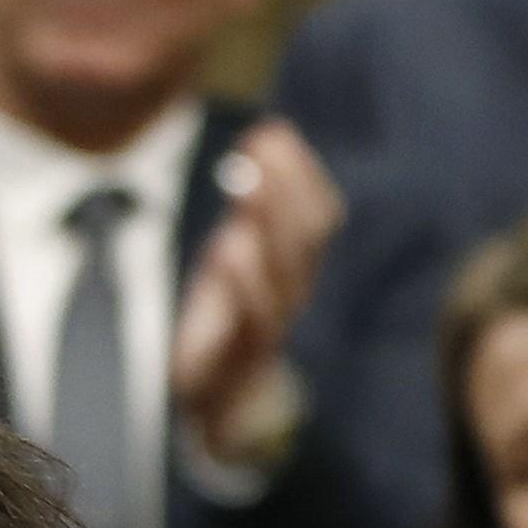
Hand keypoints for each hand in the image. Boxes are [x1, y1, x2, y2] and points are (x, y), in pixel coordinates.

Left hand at [177, 122, 340, 450]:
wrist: (210, 397)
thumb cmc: (224, 317)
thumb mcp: (235, 250)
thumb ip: (250, 204)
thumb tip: (266, 134)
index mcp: (296, 264)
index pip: (317, 211)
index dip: (298, 171)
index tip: (271, 131)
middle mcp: (294, 291)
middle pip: (309, 235)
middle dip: (287, 184)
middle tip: (261, 144)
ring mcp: (273, 324)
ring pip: (287, 270)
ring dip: (269, 221)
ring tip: (249, 181)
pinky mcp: (245, 356)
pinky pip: (256, 317)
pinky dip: (244, 279)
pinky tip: (230, 245)